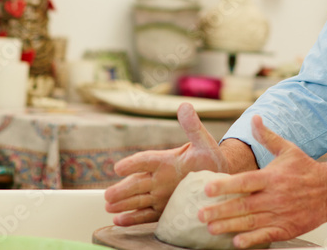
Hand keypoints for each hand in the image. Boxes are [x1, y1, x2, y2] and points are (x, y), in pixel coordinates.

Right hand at [104, 103, 227, 225]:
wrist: (218, 178)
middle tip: (108, 195)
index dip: (132, 164)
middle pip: (136, 183)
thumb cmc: (210, 157)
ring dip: (123, 203)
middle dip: (122, 189)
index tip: (119, 168)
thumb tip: (184, 106)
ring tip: (108, 207)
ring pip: (137, 199)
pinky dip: (133, 217)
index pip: (146, 160)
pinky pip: (146, 214)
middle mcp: (159, 177)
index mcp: (165, 160)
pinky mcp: (164, 209)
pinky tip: (119, 220)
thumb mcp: (203, 142)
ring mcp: (160, 194)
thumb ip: (193, 127)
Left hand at [198, 115, 326, 248]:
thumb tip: (254, 118)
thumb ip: (267, 137)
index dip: (226, 185)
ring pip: (250, 222)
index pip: (245, 181)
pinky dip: (251, 239)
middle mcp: (274, 197)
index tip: (207, 188)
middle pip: (243, 205)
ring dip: (229, 226)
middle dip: (220, 210)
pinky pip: (266, 235)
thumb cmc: (306, 169)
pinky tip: (236, 241)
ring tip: (210, 228)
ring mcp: (280, 214)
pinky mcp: (286, 228)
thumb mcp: (288, 149)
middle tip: (200, 214)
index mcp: (272, 177)